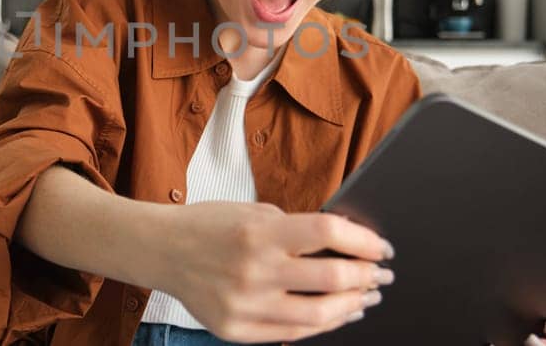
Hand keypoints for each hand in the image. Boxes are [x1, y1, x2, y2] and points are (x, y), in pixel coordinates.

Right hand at [148, 201, 394, 343]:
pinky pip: (293, 334)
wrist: (163, 251)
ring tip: (367, 297)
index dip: (365, 241)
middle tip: (382, 275)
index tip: (382, 248)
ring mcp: (245, 305)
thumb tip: (349, 247)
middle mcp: (253, 269)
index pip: (329, 233)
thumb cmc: (212, 226)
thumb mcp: (255, 212)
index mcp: (260, 231)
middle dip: (367, 277)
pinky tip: (338, 313)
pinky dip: (323, 324)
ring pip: (319, 314)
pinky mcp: (236, 330)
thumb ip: (297, 230)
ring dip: (353, 305)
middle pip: (332, 278)